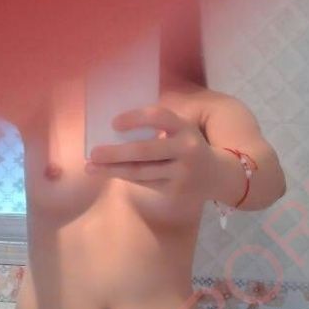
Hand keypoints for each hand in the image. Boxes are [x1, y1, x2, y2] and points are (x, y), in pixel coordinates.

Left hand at [85, 104, 216, 196]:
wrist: (217, 175)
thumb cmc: (187, 145)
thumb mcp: (180, 130)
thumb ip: (156, 127)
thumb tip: (113, 128)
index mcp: (184, 127)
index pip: (159, 117)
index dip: (135, 118)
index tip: (114, 123)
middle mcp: (186, 149)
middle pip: (145, 151)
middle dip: (115, 153)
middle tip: (93, 152)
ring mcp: (181, 173)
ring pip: (141, 171)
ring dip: (112, 169)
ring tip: (91, 167)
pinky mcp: (176, 191)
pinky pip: (145, 183)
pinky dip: (125, 177)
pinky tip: (109, 173)